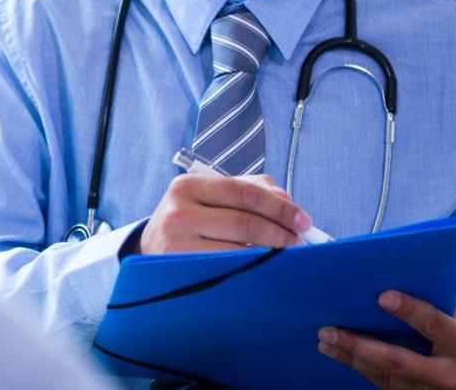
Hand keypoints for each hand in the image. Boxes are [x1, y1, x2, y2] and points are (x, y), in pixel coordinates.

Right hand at [132, 173, 310, 254]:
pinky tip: (264, 266)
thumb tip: (287, 200)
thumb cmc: (191, 219)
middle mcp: (179, 211)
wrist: (152, 247)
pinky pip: (228, 268)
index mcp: (189, 185)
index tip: (302, 219)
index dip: (279, 207)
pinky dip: (253, 267)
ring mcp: (177, 243)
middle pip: (245, 222)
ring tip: (286, 255)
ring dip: (271, 253)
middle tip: (299, 241)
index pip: (245, 193)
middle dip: (281, 232)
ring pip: (239, 250)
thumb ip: (251, 189)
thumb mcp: (212, 195)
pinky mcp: (181, 269)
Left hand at [317, 290, 455, 388]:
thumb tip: (392, 282)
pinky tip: (342, 356)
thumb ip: (436, 307)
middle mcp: (450, 376)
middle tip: (329, 330)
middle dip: (360, 345)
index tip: (382, 296)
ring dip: (352, 359)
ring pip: (386, 377)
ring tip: (326, 342)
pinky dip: (362, 369)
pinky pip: (386, 386)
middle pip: (399, 361)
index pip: (434, 326)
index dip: (409, 311)